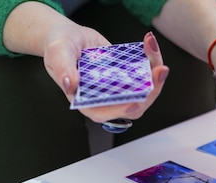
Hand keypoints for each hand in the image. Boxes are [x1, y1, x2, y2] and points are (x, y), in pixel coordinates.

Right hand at [43, 28, 169, 122]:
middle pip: (135, 105)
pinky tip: (149, 44)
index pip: (110, 113)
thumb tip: (71, 85)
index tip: (138, 99)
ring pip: (145, 92)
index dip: (125, 108)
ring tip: (153, 50)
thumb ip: (62, 69)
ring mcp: (120, 90)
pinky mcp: (128, 78)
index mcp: (88, 104)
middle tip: (159, 69)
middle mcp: (107, 101)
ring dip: (155, 75)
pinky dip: (151, 60)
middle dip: (151, 90)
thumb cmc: (59, 48)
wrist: (70, 37)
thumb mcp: (56, 55)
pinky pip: (145, 76)